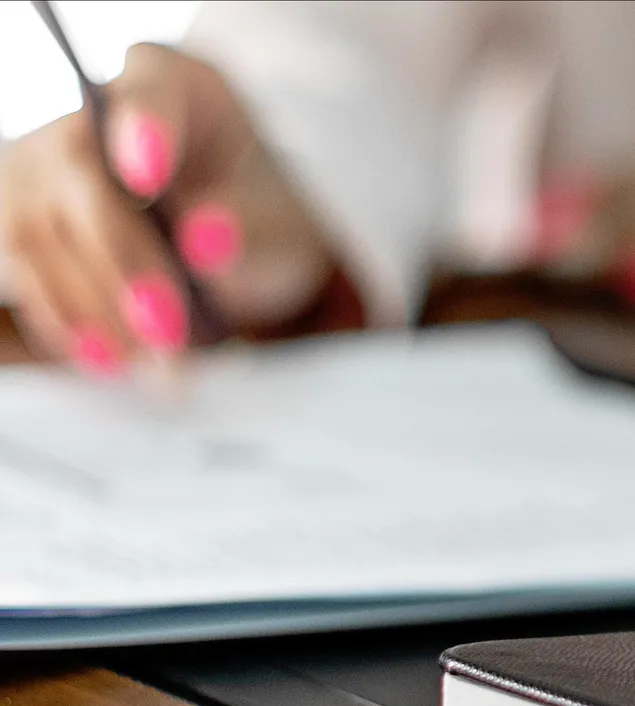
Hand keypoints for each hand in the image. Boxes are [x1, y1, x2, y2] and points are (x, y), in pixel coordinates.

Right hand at [1, 44, 337, 373]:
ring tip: (159, 365)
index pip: (150, 92)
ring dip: (97, 309)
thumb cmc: (256, 220)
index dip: (144, 130)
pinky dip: (68, 321)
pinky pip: (23, 271)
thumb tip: (207, 242)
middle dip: (125, 263)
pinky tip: (112, 358)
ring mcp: (41, 161)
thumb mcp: (281, 229)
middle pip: (83, 177)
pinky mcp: (17, 216)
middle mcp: (93, 111)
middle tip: (171, 333)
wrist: (224, 242)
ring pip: (40, 232)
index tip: (149, 174)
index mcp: (174, 84)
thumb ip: (252, 231)